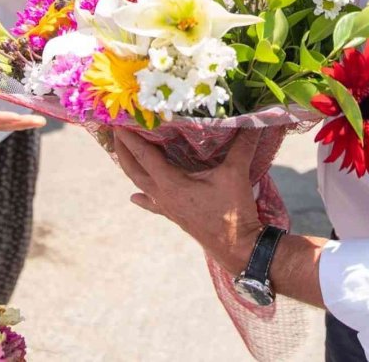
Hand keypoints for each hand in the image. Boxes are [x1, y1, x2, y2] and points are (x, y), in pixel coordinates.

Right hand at [0, 68, 45, 130]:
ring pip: (4, 124)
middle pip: (2, 125)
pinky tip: (27, 116)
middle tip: (41, 122)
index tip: (23, 118)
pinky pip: (2, 119)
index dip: (7, 119)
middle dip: (21, 124)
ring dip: (22, 124)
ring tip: (40, 121)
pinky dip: (16, 119)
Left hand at [114, 128, 263, 273]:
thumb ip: (243, 144)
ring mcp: (167, 207)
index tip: (118, 122)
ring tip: (122, 152)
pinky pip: (153, 204)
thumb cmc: (233, 211)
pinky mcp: (175, 216)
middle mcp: (163, 195)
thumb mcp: (236, 173)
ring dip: (130, 167)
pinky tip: (134, 197)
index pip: (144, 155)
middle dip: (123, 150)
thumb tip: (253, 120)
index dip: (130, 137)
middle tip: (115, 131)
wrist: (237, 248)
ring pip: (140, 184)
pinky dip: (143, 197)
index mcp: (171, 183)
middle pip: (134, 170)